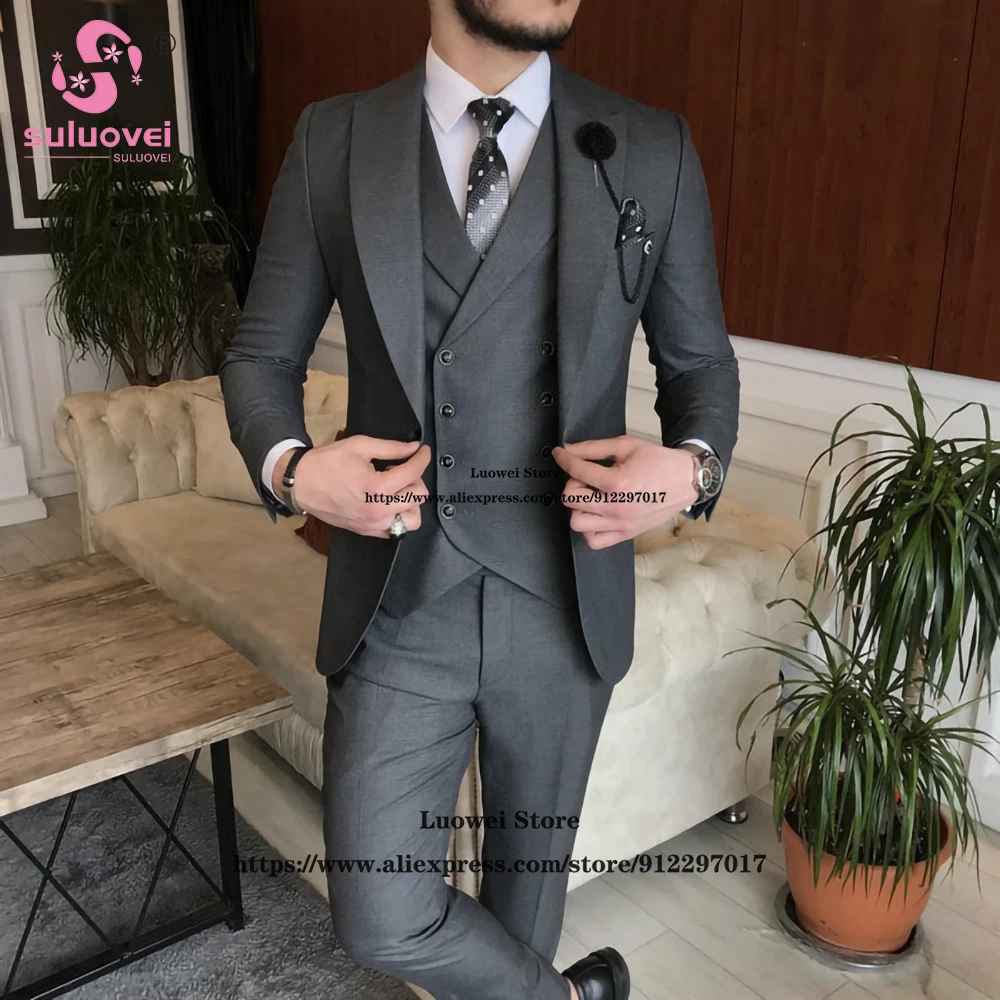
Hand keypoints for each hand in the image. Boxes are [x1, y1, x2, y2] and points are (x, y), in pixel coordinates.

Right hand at [277, 436, 430, 537]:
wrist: (301, 483)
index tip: (422, 451)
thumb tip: (414, 448)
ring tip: (395, 488)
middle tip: (397, 468)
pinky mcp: (367, 531)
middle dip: (414, 478)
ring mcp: (373, 525)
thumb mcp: (360, 446)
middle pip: (419, 496)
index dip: (422, 458)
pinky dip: (398, 515)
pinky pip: (395, 529)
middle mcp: (379, 511)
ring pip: (412, 519)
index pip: (413, 473)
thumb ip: (392, 448)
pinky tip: (387, 501)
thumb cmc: (328, 462)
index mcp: (377, 488)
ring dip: (410, 501)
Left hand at [551, 435, 697, 549]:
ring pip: (577, 523)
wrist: (685, 480)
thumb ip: (593, 448)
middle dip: (573, 484)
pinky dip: (589, 528)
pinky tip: (596, 513)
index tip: (560, 454)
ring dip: (578, 508)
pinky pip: (594, 541)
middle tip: (585, 477)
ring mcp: (621, 524)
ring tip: (591, 496)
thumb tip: (568, 449)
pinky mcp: (626, 534)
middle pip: (571, 499)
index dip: (564, 458)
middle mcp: (617, 507)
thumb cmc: (658, 461)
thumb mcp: (626, 446)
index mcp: (617, 483)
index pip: (577, 472)